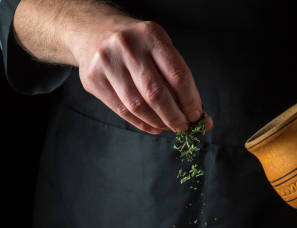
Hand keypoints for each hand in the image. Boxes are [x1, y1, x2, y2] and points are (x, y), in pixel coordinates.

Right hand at [69, 16, 211, 133]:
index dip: (190, 101)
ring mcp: (107, 63)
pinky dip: (142, 124)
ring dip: (158, 122)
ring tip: (169, 127)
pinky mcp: (93, 79)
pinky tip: (154, 127)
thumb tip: (203, 119)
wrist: (93, 31)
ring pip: (138, 106)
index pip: (177, 75)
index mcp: (151, 35)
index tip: (196, 116)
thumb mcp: (160, 49)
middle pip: (156, 94)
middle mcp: (127, 46)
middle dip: (174, 117)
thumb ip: (180, 80)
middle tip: (183, 127)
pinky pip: (122, 111)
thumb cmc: (137, 46)